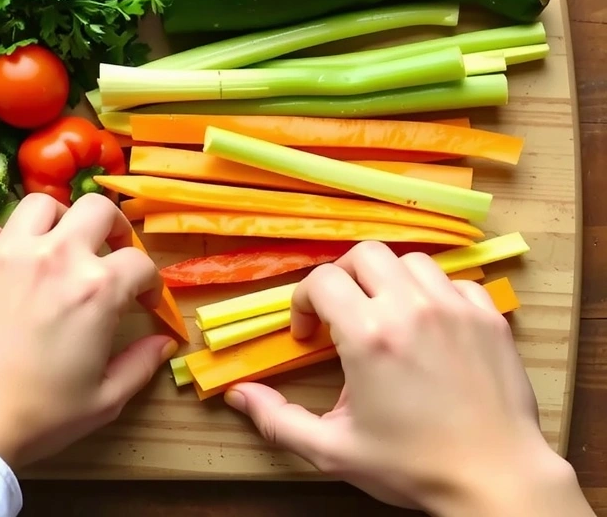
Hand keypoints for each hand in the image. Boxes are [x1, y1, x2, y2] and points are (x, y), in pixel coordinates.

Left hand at [0, 192, 177, 467]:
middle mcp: (55, 256)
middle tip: (109, 251)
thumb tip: (163, 341)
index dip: (149, 283)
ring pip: (40, 204)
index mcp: (97, 288)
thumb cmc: (39, 417)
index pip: (140, 264)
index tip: (143, 301)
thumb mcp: (104, 400)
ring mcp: (5, 253)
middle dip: (113, 227)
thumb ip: (140, 364)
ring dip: (56, 221)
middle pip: (96, 209)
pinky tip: (2, 261)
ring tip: (55, 246)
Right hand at [223, 241, 590, 515]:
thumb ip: (279, 420)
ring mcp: (456, 309)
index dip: (304, 302)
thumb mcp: (334, 450)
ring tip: (386, 315)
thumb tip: (237, 395)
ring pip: (411, 261)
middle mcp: (412, 309)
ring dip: (389, 281)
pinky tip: (429, 326)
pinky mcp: (489, 318)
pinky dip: (434, 294)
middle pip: (365, 254)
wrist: (497, 479)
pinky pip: (455, 281)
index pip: (323, 280)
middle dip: (344, 277)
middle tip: (342, 313)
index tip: (309, 335)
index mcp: (369, 335)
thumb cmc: (413, 466)